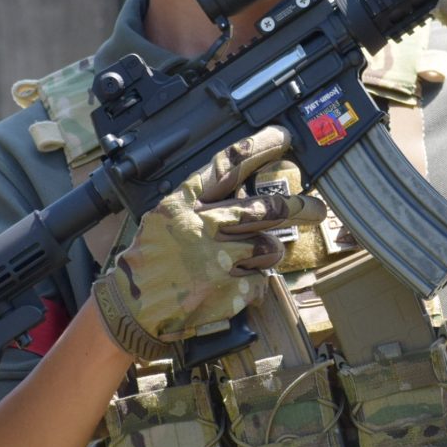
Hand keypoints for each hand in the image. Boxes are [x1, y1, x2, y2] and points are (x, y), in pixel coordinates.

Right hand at [91, 125, 325, 360]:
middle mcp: (203, 226)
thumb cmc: (150, 259)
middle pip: (267, 208)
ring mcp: (217, 260)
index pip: (228, 164)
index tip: (283, 138)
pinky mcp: (227, 291)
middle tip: (316, 208)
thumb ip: (203, 202)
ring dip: (268, 252)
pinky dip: (253, 282)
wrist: (131, 308)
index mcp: (185, 203)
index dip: (260, 147)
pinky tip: (233, 283)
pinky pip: (260, 281)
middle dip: (299, 206)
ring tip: (250, 258)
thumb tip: (246, 189)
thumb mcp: (166, 217)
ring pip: (270, 247)